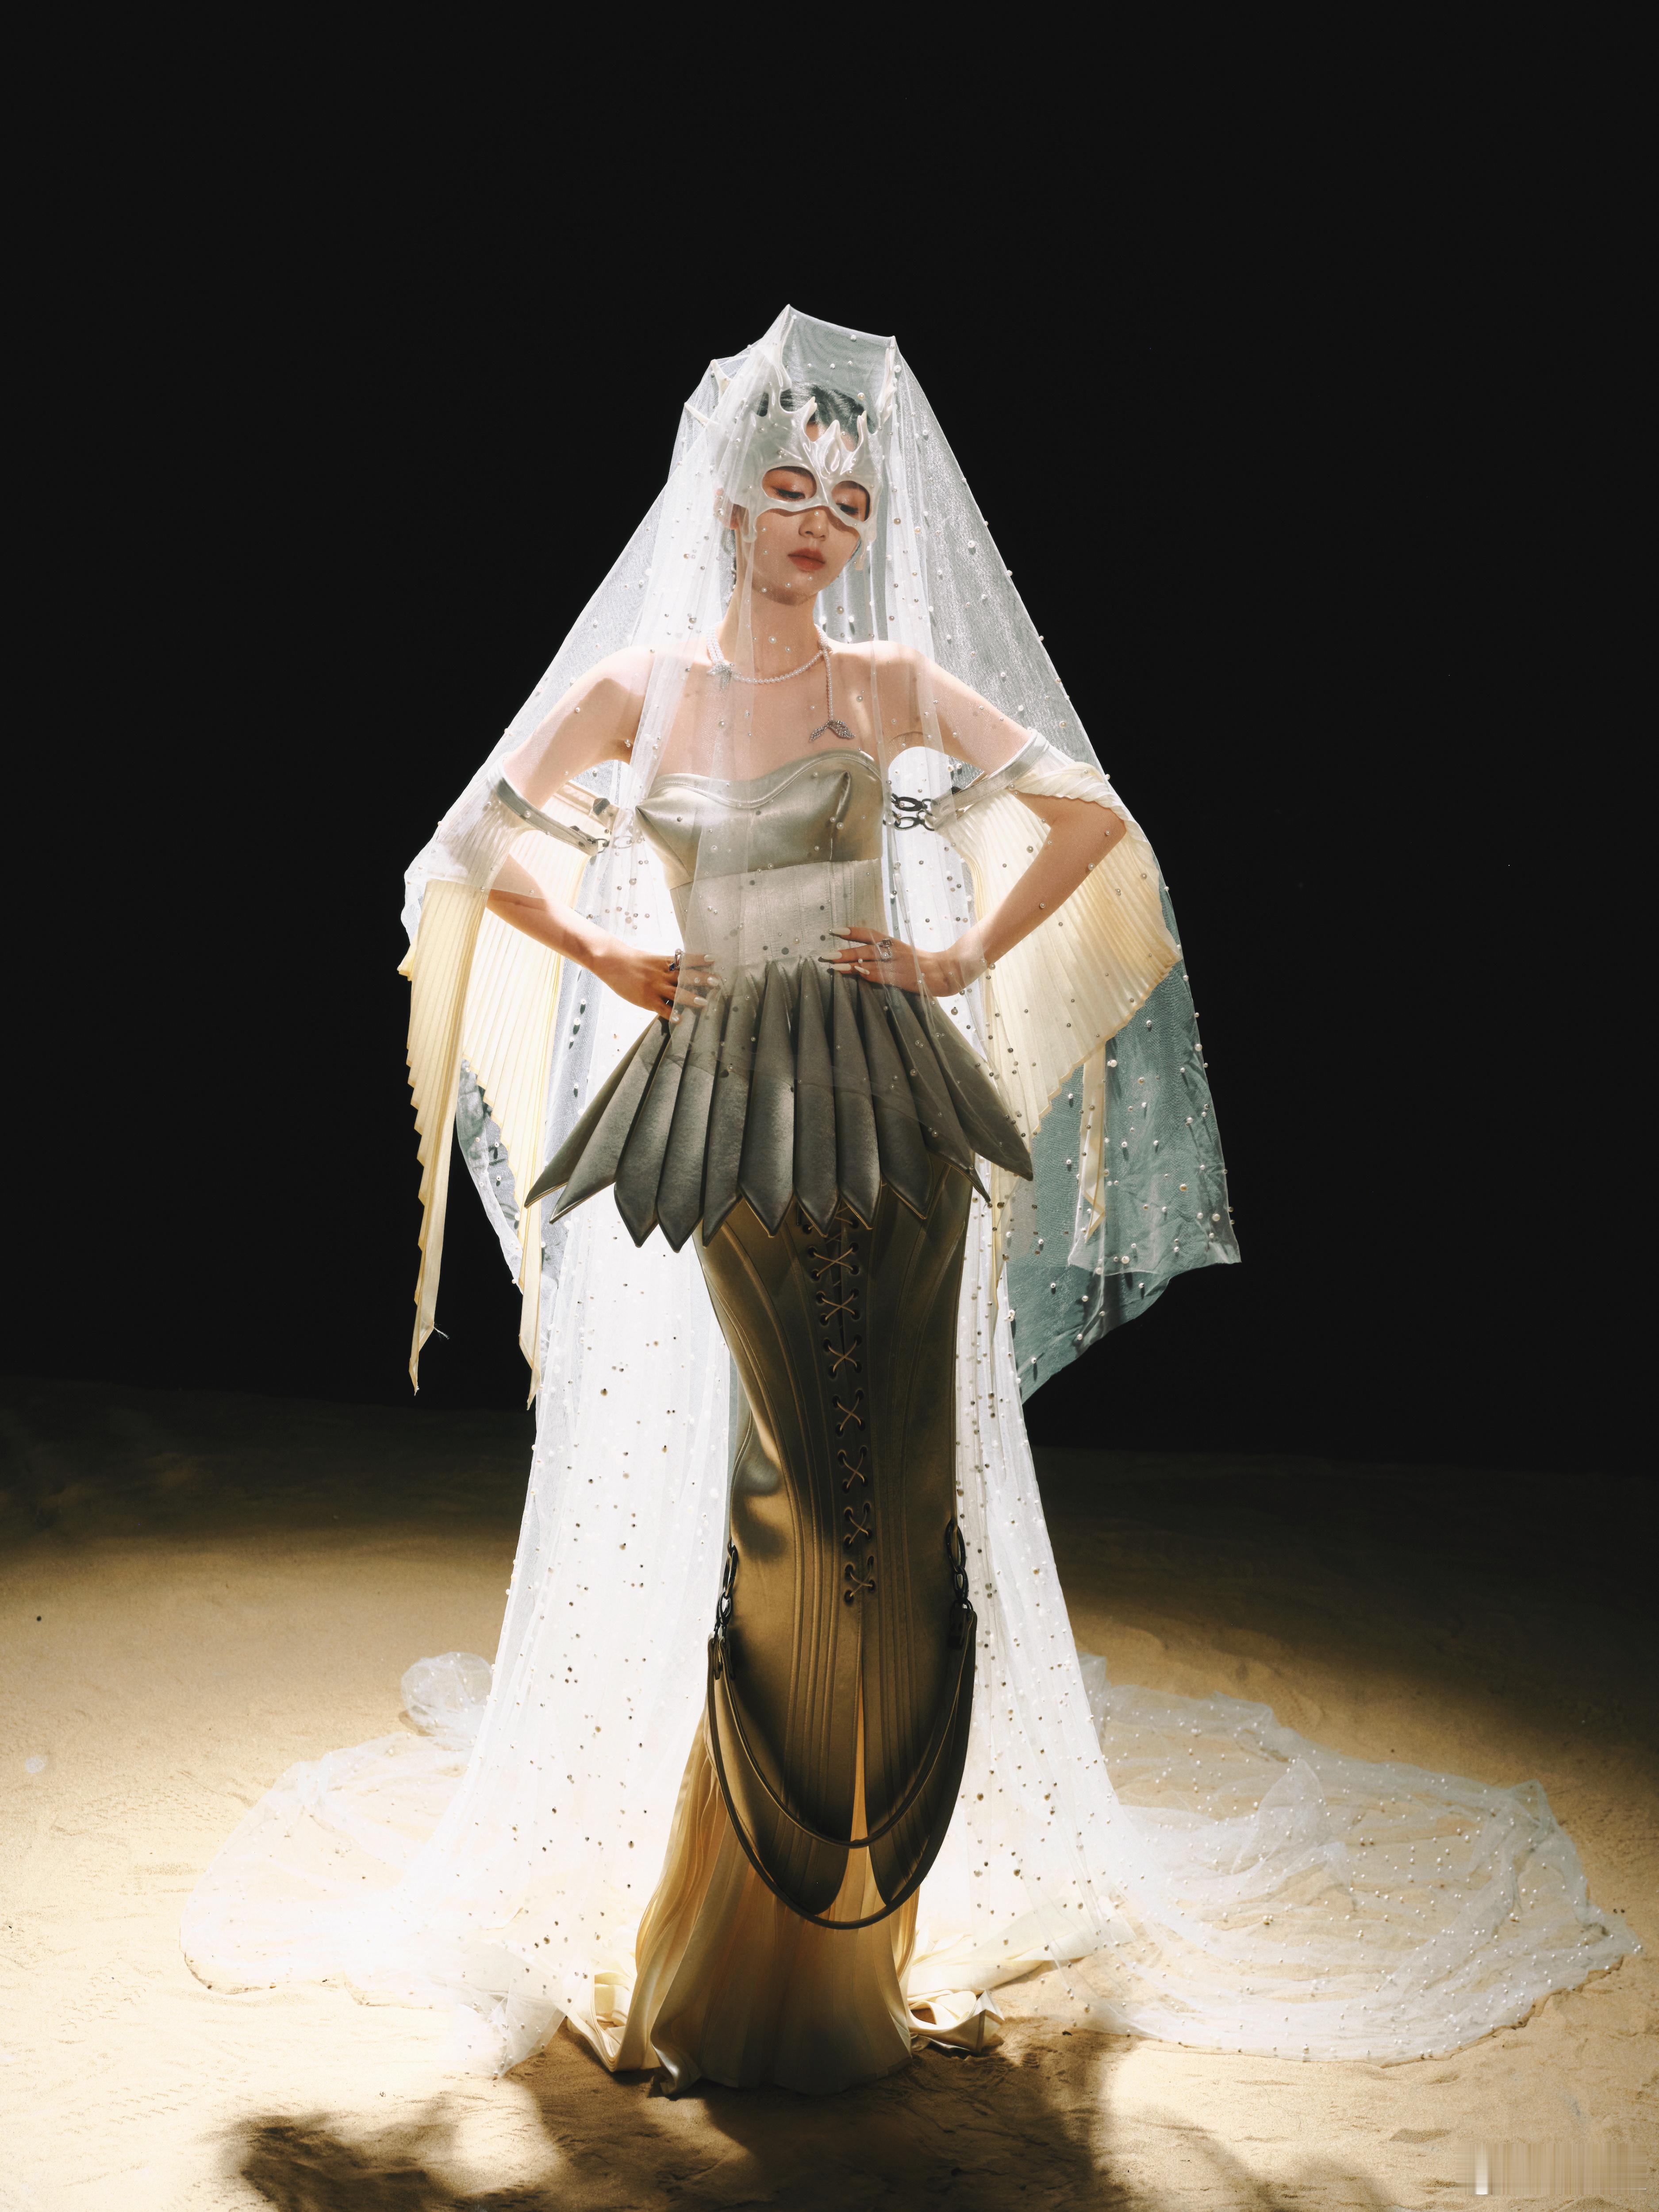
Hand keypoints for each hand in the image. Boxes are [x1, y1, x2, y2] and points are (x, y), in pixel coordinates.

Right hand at [593, 941, 719, 1017]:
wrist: (611, 962)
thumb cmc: (631, 961)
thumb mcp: (651, 959)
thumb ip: (666, 966)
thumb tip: (682, 971)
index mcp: (664, 961)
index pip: (685, 959)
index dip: (700, 959)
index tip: (714, 958)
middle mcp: (662, 973)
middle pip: (686, 976)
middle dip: (702, 979)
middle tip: (717, 982)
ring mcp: (654, 987)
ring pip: (677, 993)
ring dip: (692, 998)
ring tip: (705, 1003)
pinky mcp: (646, 999)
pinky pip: (662, 1009)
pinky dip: (672, 1014)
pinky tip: (681, 1019)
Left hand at [823, 925, 978, 997]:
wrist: (948, 972)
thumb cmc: (923, 965)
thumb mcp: (904, 955)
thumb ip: (885, 956)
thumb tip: (860, 961)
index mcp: (894, 943)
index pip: (869, 934)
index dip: (851, 932)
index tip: (833, 931)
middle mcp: (895, 951)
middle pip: (865, 949)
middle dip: (844, 952)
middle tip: (825, 954)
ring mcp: (899, 964)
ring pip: (871, 962)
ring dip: (851, 964)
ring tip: (833, 967)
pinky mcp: (904, 978)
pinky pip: (884, 976)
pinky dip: (870, 974)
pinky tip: (857, 974)